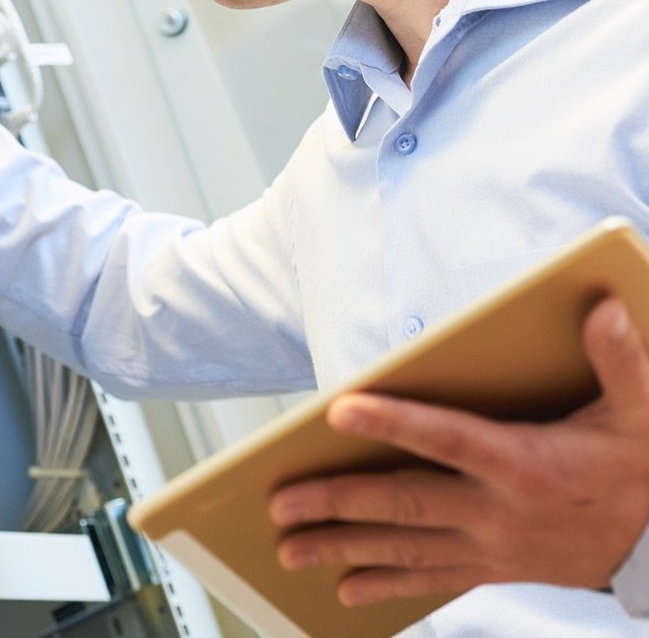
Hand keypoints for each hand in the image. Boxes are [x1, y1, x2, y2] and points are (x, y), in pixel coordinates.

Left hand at [268, 297, 648, 606]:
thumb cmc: (638, 469)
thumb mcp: (640, 412)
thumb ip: (619, 361)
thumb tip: (604, 308)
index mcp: (525, 464)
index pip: (447, 437)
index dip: (393, 422)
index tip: (338, 411)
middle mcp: (499, 512)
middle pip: (405, 503)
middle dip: (338, 503)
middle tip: (282, 503)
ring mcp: (491, 548)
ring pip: (406, 549)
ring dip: (343, 547)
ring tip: (289, 549)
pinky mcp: (492, 569)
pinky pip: (430, 580)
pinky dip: (385, 584)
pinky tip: (345, 587)